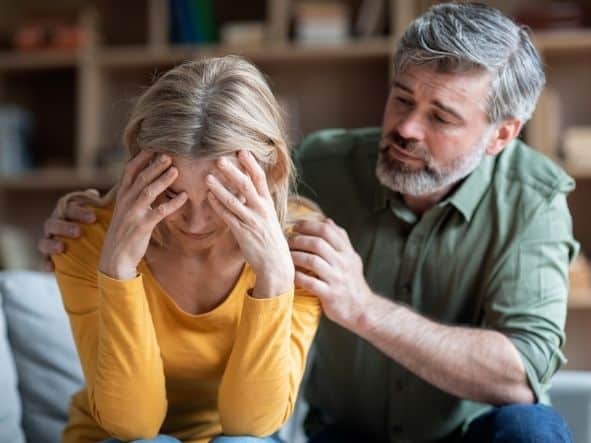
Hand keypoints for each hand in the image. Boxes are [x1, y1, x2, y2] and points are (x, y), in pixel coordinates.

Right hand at [39, 190, 98, 271]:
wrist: (94, 250)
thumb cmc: (99, 227)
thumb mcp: (102, 217)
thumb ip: (102, 207)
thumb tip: (106, 198)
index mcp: (67, 213)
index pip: (67, 208)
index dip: (78, 211)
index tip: (93, 217)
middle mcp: (56, 226)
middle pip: (53, 223)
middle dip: (64, 227)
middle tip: (78, 232)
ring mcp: (50, 242)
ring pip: (44, 241)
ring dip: (51, 243)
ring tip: (61, 248)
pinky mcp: (49, 259)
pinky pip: (43, 261)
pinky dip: (45, 263)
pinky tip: (51, 268)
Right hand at [99, 151, 186, 279]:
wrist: (114, 258)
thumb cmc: (124, 232)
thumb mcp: (125, 210)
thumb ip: (134, 195)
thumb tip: (147, 180)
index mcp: (122, 196)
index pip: (130, 170)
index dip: (142, 157)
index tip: (154, 146)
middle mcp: (126, 202)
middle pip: (141, 177)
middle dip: (155, 164)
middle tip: (169, 153)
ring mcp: (133, 213)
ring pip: (148, 191)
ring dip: (163, 179)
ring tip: (176, 170)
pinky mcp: (142, 226)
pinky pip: (160, 212)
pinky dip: (173, 203)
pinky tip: (184, 197)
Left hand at [206, 150, 293, 297]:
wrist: (276, 263)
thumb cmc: (270, 239)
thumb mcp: (269, 217)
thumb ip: (259, 202)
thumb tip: (248, 187)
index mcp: (268, 203)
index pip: (260, 178)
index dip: (251, 164)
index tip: (242, 150)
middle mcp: (261, 210)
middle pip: (246, 186)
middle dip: (232, 172)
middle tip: (219, 159)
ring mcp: (252, 221)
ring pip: (234, 201)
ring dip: (219, 188)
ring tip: (207, 177)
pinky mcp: (243, 233)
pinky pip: (228, 217)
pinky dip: (218, 206)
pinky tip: (209, 197)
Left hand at [289, 219, 372, 327]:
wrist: (362, 309)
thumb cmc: (352, 282)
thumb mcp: (351, 258)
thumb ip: (340, 240)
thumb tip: (326, 221)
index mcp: (347, 252)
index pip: (327, 230)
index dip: (308, 225)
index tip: (295, 226)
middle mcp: (343, 263)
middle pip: (318, 243)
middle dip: (299, 240)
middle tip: (287, 241)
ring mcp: (337, 279)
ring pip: (312, 261)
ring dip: (295, 256)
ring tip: (286, 255)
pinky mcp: (330, 294)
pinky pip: (310, 282)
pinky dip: (297, 276)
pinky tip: (290, 274)